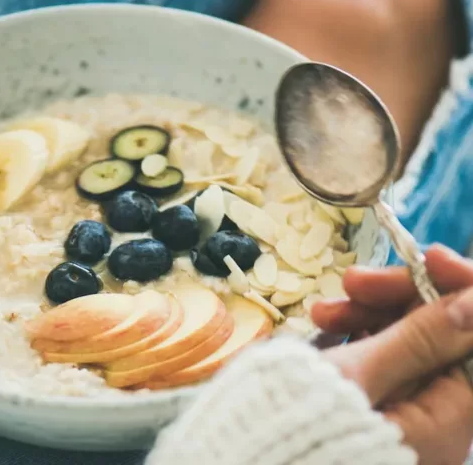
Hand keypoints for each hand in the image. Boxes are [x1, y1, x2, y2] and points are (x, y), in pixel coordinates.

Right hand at [313, 245, 472, 463]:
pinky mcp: (370, 399)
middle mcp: (431, 415)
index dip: (459, 293)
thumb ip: (419, 339)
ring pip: (404, 341)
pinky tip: (323, 323)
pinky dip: (354, 334)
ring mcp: (399, 407)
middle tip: (353, 279)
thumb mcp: (357, 377)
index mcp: (445, 418)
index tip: (429, 259)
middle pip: (439, 337)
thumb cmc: (302, 424)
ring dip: (368, 313)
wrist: (253, 453)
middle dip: (401, 299)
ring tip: (320, 310)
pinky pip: (377, 356)